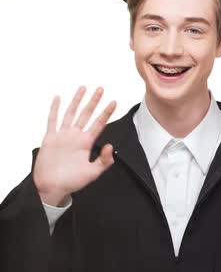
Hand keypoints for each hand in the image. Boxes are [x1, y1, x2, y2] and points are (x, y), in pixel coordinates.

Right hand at [33, 86, 116, 206]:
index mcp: (86, 143)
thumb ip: (104, 161)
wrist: (52, 187)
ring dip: (77, 101)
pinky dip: (54, 109)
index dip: (106, 113)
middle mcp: (76, 136)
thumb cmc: (72, 182)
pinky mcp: (50, 138)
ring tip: (83, 88)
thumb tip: (110, 146)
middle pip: (86, 114)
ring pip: (71, 113)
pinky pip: (52, 121)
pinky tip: (58, 98)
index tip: (114, 102)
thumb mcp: (93, 172)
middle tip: (100, 89)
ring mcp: (63, 136)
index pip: (99, 124)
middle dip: (93, 101)